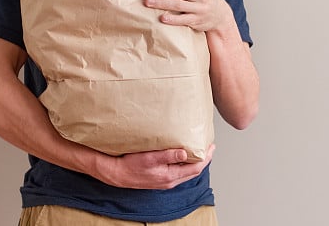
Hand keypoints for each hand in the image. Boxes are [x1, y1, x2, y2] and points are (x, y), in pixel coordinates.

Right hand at [98, 144, 214, 189]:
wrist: (117, 174)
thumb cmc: (131, 165)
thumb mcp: (150, 158)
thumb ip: (168, 155)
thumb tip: (185, 153)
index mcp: (170, 176)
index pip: (195, 168)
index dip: (206, 158)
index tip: (211, 147)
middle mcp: (169, 181)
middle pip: (193, 171)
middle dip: (203, 159)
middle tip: (209, 147)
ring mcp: (165, 181)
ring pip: (186, 172)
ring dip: (195, 162)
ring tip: (199, 150)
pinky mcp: (160, 179)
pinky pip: (178, 172)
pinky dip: (185, 165)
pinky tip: (184, 157)